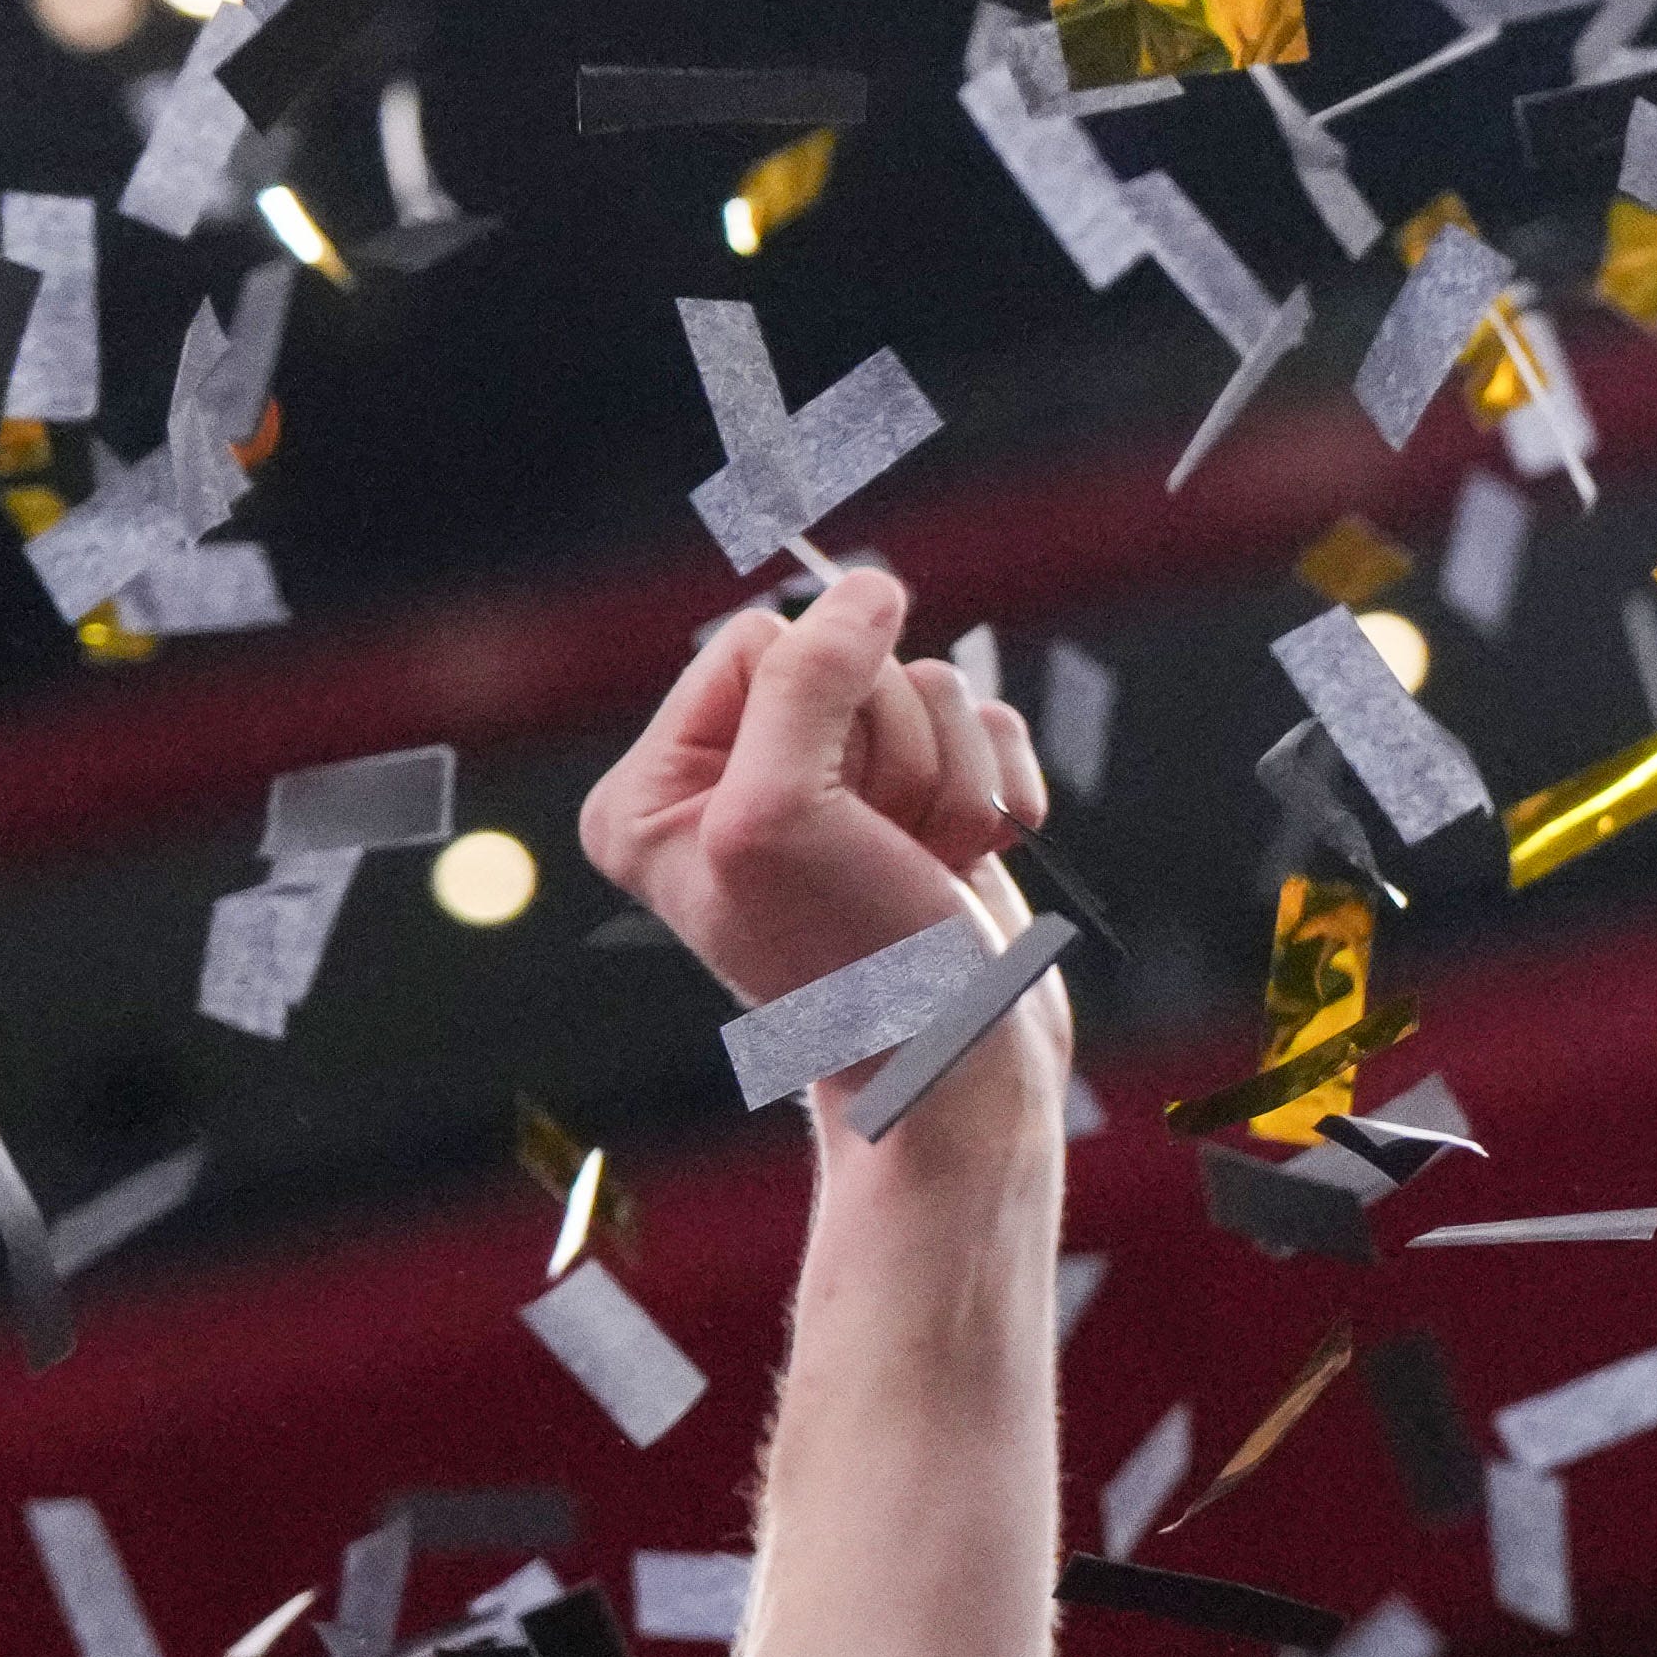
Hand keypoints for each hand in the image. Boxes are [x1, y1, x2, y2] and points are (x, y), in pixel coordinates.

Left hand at [583, 569, 1051, 1047]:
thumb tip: (871, 586)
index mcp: (656, 789)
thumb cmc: (856, 967)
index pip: (760, 643)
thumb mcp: (783, 815)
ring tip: (923, 867)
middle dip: (895, 756)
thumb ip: (808, 682)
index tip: (831, 813)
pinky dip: (999, 791)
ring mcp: (842, 796)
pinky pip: (986, 726)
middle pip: (855, 663)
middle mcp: (738, 784)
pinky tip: (969, 861)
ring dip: (952, 784)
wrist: (961, 1070)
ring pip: (933, 693)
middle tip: (881, 851)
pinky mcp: (925, 806)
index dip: (821, 709)